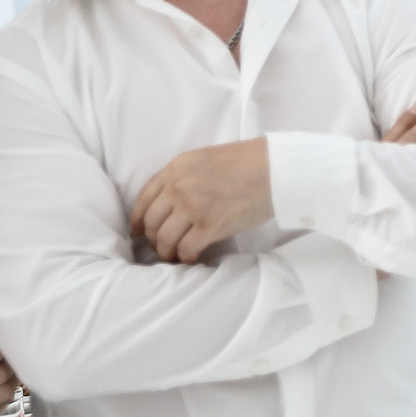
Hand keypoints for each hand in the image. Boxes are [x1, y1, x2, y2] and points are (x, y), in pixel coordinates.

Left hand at [130, 138, 273, 264]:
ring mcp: (192, 207)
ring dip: (167, 251)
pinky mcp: (209, 226)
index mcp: (176, 168)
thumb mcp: (207, 159)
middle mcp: (178, 187)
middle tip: (162, 246)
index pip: (144, 198)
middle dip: (153, 238)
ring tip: (175, 256)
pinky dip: (185, 257)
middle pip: (151, 222)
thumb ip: (186, 176)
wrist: (277, 169)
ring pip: (164, 239)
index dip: (138, 219)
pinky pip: (186, 249)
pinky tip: (192, 258)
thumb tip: (175, 202)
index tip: (138, 230)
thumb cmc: (250, 161)